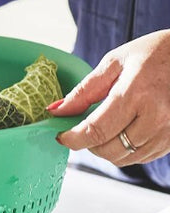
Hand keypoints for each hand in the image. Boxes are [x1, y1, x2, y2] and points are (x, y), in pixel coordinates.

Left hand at [50, 29, 169, 165]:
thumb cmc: (154, 53)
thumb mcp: (114, 63)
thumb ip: (83, 91)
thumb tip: (55, 110)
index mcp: (136, 93)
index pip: (96, 131)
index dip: (73, 139)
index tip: (61, 136)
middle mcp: (155, 117)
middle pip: (108, 150)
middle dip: (88, 144)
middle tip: (84, 128)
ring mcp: (168, 131)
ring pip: (124, 159)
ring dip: (107, 149)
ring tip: (106, 126)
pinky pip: (141, 157)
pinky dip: (126, 150)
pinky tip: (125, 129)